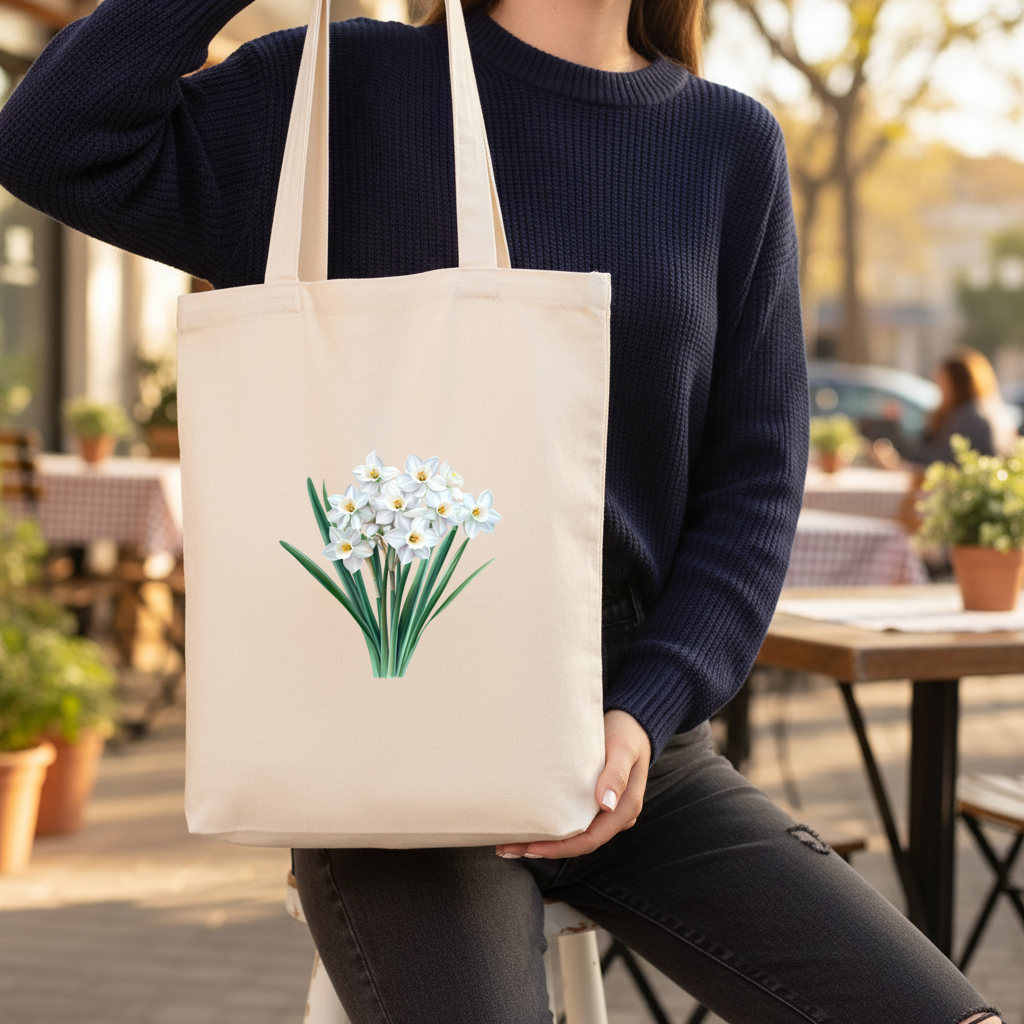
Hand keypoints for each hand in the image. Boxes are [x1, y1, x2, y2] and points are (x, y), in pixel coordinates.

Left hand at [496, 710, 651, 859]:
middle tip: (509, 848)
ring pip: (572, 836)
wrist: (631, 722)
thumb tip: (607, 804)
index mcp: (625, 809)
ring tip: (510, 843)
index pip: (590, 840)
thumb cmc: (626, 734)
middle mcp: (614, 816)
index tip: (532, 847)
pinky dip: (550, 827)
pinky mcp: (592, 802)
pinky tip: (528, 825)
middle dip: (543, 849)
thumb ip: (616, 775)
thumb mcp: (623, 750)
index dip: (560, 848)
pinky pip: (571, 821)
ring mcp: (604, 811)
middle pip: (577, 843)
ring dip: (543, 841)